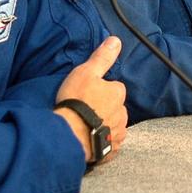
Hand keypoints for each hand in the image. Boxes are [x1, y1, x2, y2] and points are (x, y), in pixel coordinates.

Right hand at [54, 35, 128, 162]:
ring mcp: (118, 134)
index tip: (87, 94)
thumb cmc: (76, 102)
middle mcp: (123, 114)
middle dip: (103, 108)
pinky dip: (101, 143)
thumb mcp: (86, 72)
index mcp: (118, 93)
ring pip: (113, 126)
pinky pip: (109, 145)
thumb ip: (102, 57)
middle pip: (115, 107)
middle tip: (84, 110)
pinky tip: (89, 141)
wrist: (68, 136)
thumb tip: (116, 40)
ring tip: (85, 126)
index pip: (114, 87)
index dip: (100, 90)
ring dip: (103, 126)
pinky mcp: (111, 151)